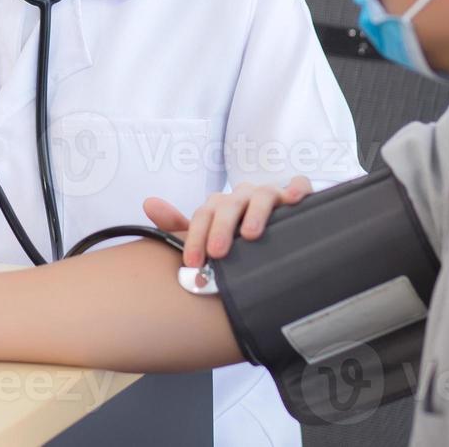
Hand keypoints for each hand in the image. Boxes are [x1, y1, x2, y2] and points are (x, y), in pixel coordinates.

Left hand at [143, 176, 312, 267]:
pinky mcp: (296, 195)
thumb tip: (149, 204)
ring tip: (251, 235)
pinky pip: (299, 185)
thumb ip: (178, 226)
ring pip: (262, 194)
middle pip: (229, 205)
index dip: (195, 237)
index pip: (203, 215)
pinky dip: (297, 189)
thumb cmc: (237, 235)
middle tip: (217, 252)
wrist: (276, 231)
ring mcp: (270, 195)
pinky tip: (294, 200)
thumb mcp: (208, 234)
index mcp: (221, 206)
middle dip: (221, 228)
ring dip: (255, 213)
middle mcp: (243, 197)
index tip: (192, 262)